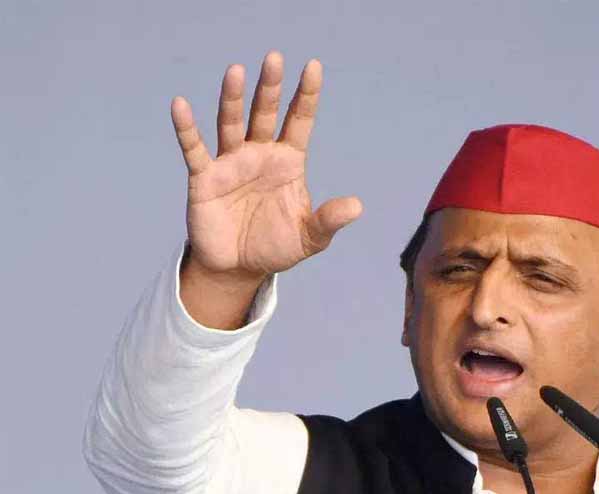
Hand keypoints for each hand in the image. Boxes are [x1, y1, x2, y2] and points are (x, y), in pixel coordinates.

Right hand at [171, 51, 362, 282]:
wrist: (239, 269)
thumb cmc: (275, 247)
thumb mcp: (309, 237)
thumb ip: (329, 220)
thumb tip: (357, 206)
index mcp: (288, 162)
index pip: (299, 121)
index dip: (306, 95)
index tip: (313, 66)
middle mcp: (259, 154)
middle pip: (265, 114)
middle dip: (270, 87)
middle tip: (275, 58)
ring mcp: (231, 163)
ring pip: (232, 123)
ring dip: (233, 98)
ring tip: (236, 71)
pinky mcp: (205, 178)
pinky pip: (194, 149)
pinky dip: (187, 128)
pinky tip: (180, 105)